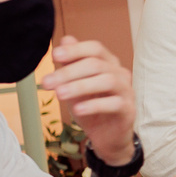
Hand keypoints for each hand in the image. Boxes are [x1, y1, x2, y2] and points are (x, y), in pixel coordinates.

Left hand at [43, 35, 134, 164]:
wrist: (106, 136)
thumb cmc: (91, 107)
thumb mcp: (75, 85)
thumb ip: (71, 64)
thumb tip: (65, 40)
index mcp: (108, 63)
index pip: (95, 49)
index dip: (75, 50)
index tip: (55, 56)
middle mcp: (120, 73)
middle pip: (96, 64)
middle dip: (68, 72)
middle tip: (47, 82)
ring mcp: (127, 91)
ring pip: (107, 81)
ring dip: (80, 86)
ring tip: (59, 94)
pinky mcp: (128, 109)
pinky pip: (114, 103)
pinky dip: (94, 105)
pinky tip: (77, 109)